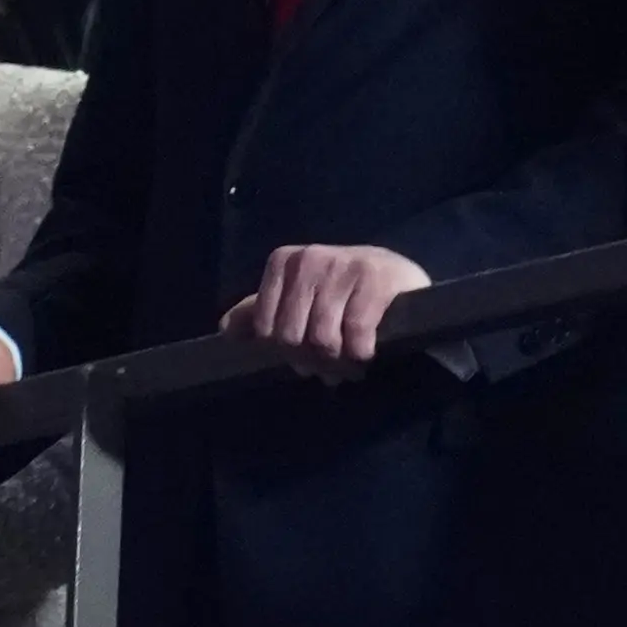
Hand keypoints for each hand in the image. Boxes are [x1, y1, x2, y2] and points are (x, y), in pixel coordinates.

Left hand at [218, 244, 429, 373]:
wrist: (401, 277)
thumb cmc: (342, 291)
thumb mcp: (299, 296)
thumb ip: (261, 311)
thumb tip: (225, 329)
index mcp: (284, 262)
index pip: (264, 328)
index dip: (283, 352)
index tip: (303, 357)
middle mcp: (309, 258)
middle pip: (291, 338)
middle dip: (311, 361)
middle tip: (329, 367)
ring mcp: (342, 265)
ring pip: (323, 341)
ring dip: (338, 364)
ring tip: (348, 365)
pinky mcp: (375, 279)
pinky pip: (355, 337)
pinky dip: (361, 355)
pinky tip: (367, 353)